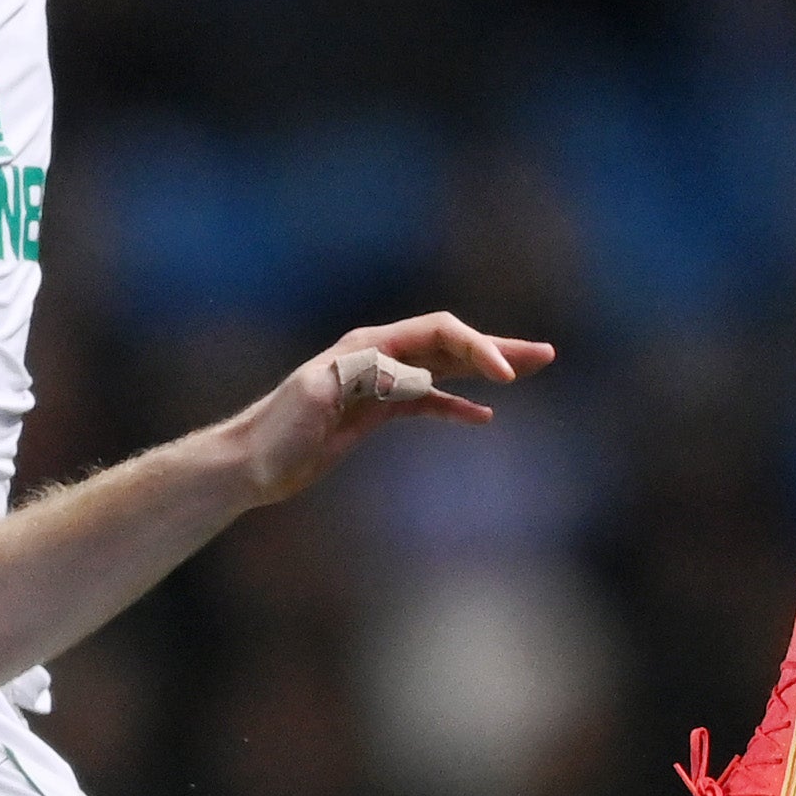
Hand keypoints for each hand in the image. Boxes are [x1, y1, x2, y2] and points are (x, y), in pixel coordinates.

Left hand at [240, 312, 553, 500]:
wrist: (251, 462)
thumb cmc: (279, 429)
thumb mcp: (319, 396)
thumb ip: (364, 376)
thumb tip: (418, 376)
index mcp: (369, 345)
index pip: (438, 333)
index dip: (476, 349)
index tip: (505, 378)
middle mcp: (379, 355)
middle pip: (450, 343)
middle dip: (497, 350)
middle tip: (544, 356)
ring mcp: (380, 383)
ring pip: (444, 369)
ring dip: (485, 371)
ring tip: (527, 371)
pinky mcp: (374, 412)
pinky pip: (426, 402)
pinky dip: (455, 405)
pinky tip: (482, 416)